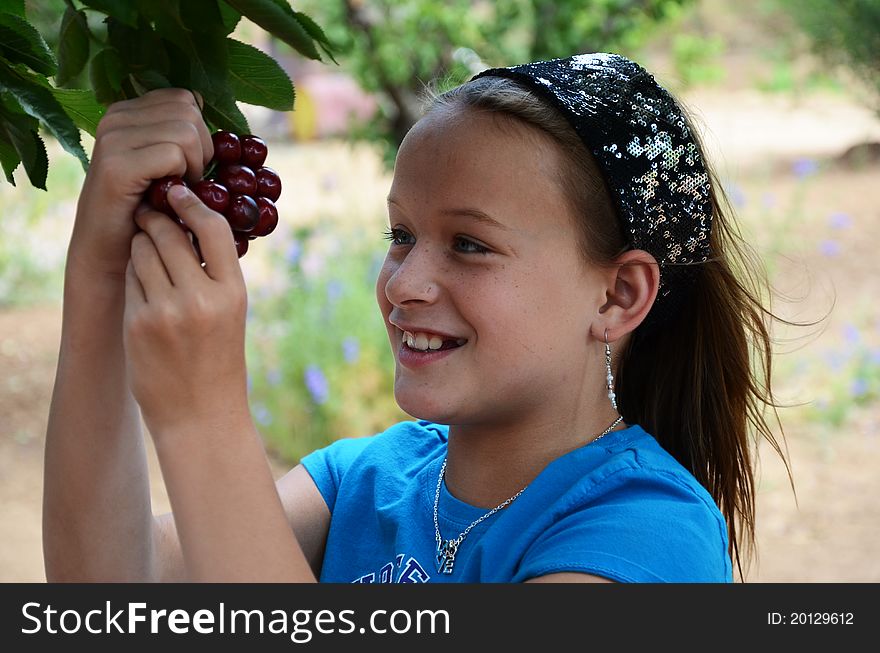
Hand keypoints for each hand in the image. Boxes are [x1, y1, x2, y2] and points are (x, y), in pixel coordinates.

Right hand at [70, 89, 212, 280]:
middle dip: (203, 149)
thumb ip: (179, 134)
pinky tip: (170, 197)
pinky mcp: (116, 165)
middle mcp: (115, 117)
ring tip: (178, 190)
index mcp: (127, 111)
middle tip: (187, 181)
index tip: (190, 164)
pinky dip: (184, 178)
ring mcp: (112, 138)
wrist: (113, 255)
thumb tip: (207, 102)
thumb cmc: (148, 213)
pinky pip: (173, 154)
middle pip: (189, 110)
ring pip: (186, 131)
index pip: (185, 98)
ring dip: (195, 166)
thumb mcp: (166, 165)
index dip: (201, 132)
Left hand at [123, 184, 249, 438]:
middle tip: (152, 214)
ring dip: (142, 245)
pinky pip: (130, 279)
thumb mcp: (232, 314)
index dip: (193, 204)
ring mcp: (166, 311)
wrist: (201, 415)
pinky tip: (143, 288)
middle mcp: (200, 298)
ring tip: (149, 255)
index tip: (179, 193)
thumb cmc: (219, 361)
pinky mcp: (138, 323)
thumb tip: (190, 223)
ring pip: (143, 252)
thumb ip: (214, 273)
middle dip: (157, 220)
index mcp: (233, 293)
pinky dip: (133, 275)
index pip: (213, 229)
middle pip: (170, 234)